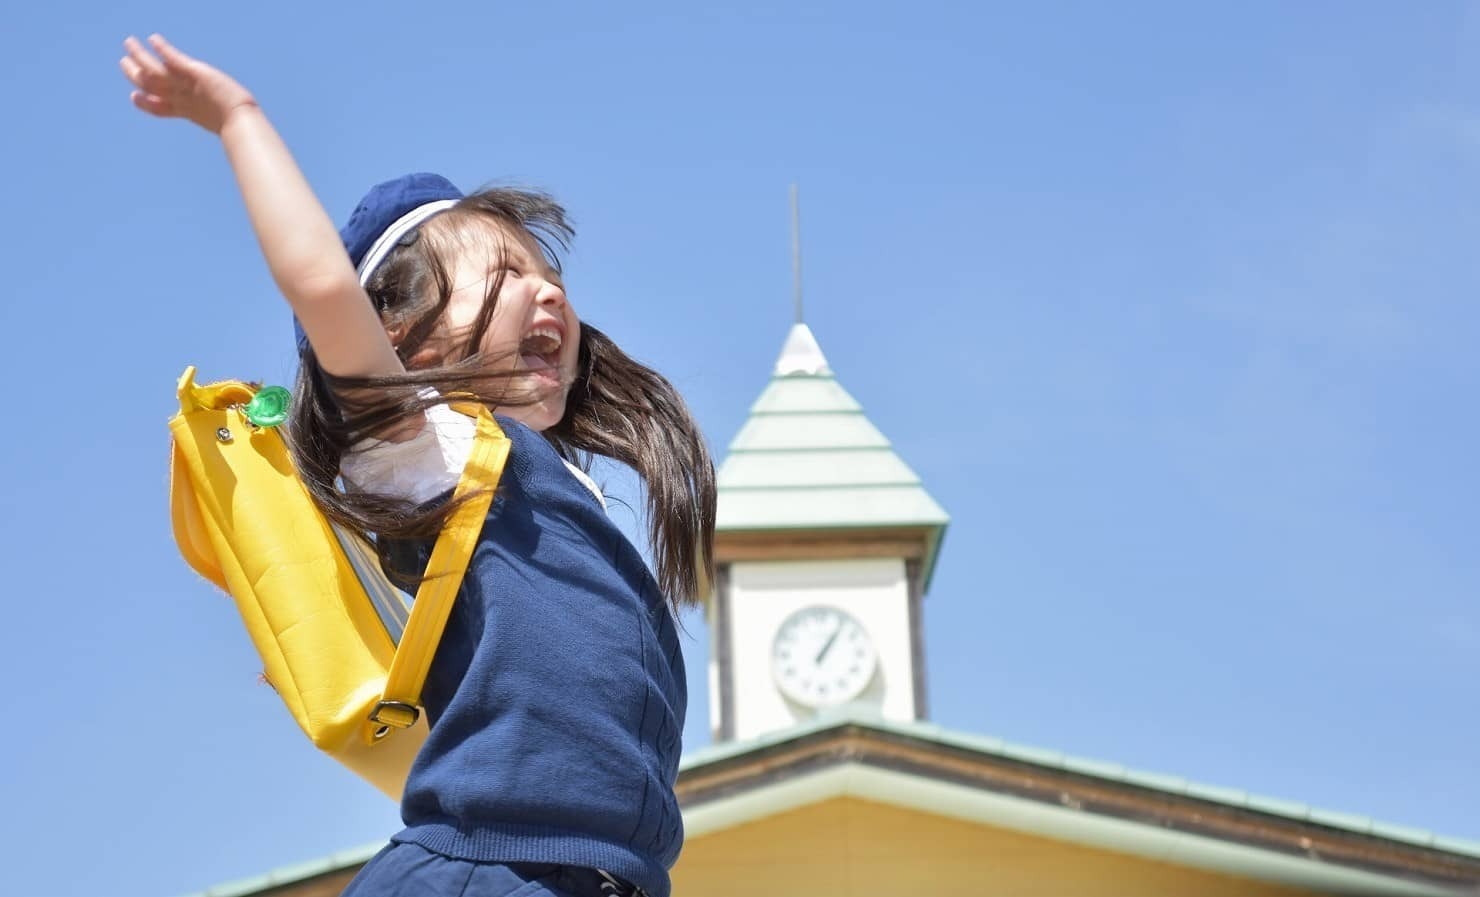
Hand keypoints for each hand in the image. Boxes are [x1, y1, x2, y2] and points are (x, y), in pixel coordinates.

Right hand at [120, 34, 256, 133]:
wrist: (239, 120)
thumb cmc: (239, 127)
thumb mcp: (224, 124)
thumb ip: (220, 123)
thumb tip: (235, 137)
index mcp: (187, 111)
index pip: (160, 108)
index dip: (146, 103)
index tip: (134, 97)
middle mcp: (181, 98)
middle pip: (152, 85)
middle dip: (135, 75)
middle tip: (123, 63)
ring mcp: (185, 86)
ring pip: (155, 70)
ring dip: (140, 56)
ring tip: (129, 43)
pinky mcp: (194, 72)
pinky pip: (173, 58)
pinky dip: (163, 49)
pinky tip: (153, 39)